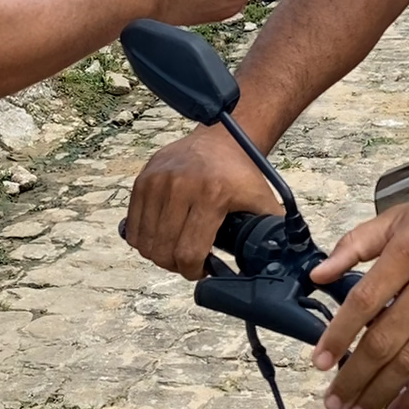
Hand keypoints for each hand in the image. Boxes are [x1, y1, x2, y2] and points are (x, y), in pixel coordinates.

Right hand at [126, 124, 283, 277]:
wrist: (221, 137)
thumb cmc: (240, 173)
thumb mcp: (262, 200)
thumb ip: (272, 233)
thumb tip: (276, 263)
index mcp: (212, 194)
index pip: (189, 252)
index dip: (194, 271)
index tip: (203, 270)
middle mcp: (181, 185)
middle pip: (164, 251)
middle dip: (176, 266)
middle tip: (189, 262)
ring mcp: (158, 180)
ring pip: (145, 242)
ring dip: (159, 254)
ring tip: (175, 249)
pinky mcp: (143, 179)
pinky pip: (133, 226)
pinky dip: (144, 239)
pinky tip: (162, 236)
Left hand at [308, 186, 408, 408]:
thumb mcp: (401, 216)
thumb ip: (357, 243)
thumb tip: (318, 274)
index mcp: (407, 252)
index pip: (363, 302)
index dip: (338, 335)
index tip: (320, 361)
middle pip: (384, 340)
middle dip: (355, 377)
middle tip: (334, 401)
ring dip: (382, 392)